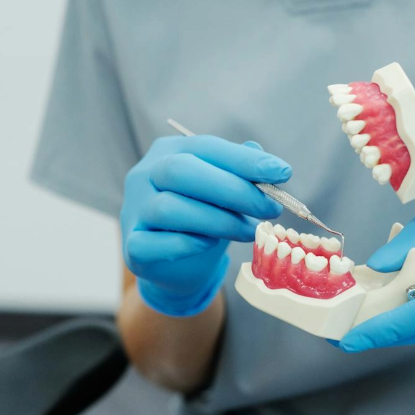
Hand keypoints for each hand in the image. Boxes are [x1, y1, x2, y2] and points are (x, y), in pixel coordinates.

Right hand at [122, 135, 290, 315]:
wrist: (176, 268)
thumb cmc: (203, 222)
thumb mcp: (224, 195)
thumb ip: (239, 177)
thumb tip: (267, 166)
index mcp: (168, 152)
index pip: (205, 147)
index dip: (244, 160)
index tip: (282, 173)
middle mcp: (144, 176)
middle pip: (181, 171)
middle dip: (232, 189)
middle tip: (269, 207)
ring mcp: (133, 211)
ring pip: (169, 208)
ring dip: (217, 220)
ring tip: (247, 231)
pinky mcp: (132, 247)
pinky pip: (153, 243)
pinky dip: (186, 244)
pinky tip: (208, 244)